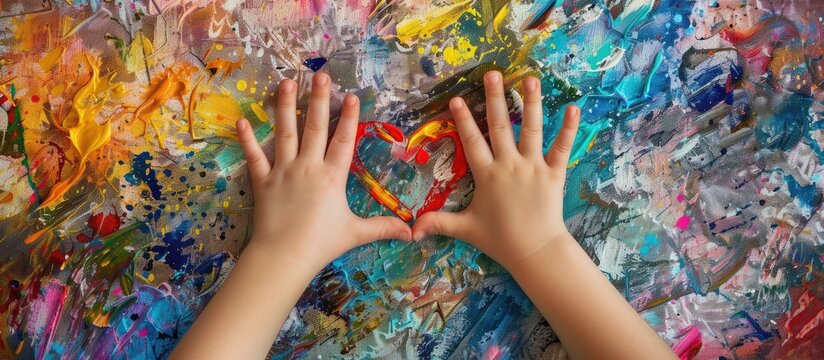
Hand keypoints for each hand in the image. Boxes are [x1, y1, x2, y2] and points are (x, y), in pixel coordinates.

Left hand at [236, 72, 411, 273]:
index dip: (350, 118)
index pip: (343, 141)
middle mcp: (308, 167)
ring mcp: (283, 171)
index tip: (352, 95)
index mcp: (332, 177)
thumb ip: (383, 227)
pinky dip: (247, 139)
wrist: (284, 256)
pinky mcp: (262, 181)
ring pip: (284, 132)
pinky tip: (242, 120)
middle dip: (319, 99)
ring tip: (286, 82)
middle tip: (321, 75)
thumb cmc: (321, 244)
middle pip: (315, 127)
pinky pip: (254, 156)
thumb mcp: (355, 233)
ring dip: (285, 106)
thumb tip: (412, 232)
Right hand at [412, 70, 580, 268]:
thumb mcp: (466, 229)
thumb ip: (439, 223)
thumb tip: (411, 230)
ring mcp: (533, 167)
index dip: (463, 119)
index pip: (471, 141)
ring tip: (529, 79)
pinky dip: (568, 128)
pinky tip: (572, 108)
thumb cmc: (500, 240)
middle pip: (500, 125)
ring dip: (530, 102)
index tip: (456, 98)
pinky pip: (561, 148)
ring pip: (531, 129)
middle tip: (492, 74)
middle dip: (495, 98)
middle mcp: (509, 165)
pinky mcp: (554, 173)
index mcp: (487, 175)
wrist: (535, 251)